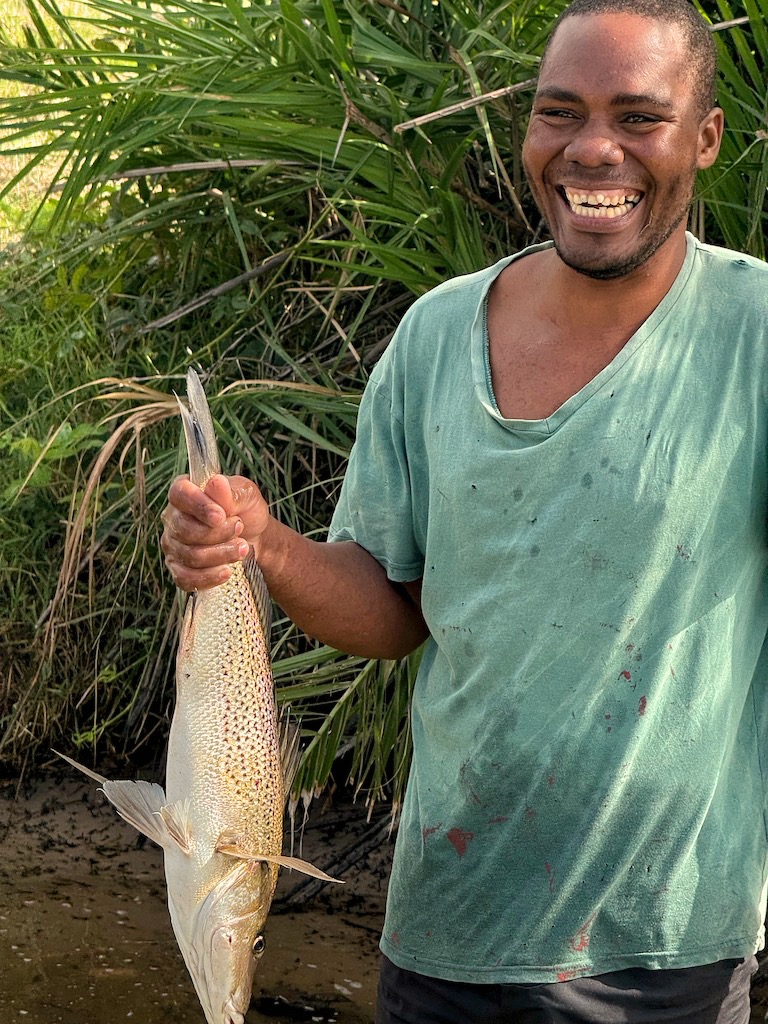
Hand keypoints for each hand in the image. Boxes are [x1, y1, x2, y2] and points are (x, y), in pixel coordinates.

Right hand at [160, 474, 267, 590]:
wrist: (254, 538)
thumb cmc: (246, 511)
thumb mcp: (247, 495)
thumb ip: (233, 491)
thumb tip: (217, 483)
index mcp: (185, 492)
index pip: (179, 495)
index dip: (199, 506)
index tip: (221, 516)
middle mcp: (173, 518)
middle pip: (185, 530)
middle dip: (217, 533)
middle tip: (239, 527)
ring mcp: (173, 545)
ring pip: (190, 555)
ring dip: (220, 554)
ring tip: (241, 548)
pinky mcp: (179, 569)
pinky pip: (185, 578)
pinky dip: (208, 577)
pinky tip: (226, 571)